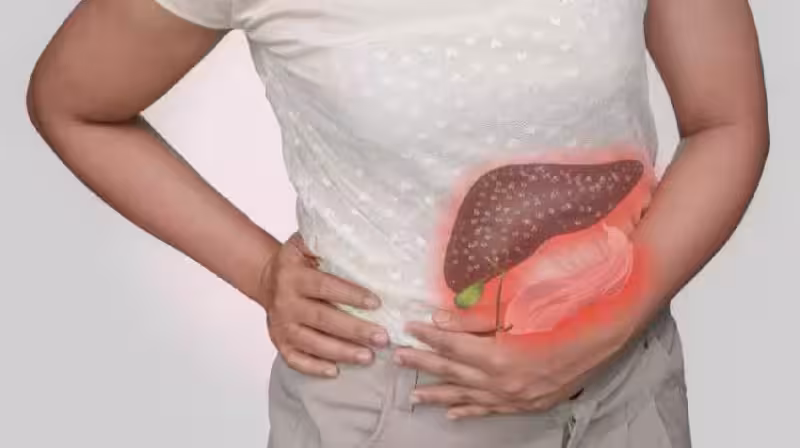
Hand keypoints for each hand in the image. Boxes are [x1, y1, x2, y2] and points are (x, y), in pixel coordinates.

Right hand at [260, 232, 389, 376]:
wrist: (267, 278)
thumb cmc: (298, 262)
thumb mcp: (306, 244)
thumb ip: (327, 241)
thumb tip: (363, 236)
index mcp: (294, 275)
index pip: (325, 286)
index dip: (350, 295)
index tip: (376, 303)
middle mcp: (285, 301)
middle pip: (323, 319)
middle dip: (354, 330)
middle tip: (382, 338)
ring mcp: (281, 324)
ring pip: (312, 343)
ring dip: (341, 352)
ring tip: (368, 357)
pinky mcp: (279, 342)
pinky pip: (295, 359)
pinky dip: (314, 368)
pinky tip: (336, 371)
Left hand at [393, 310, 632, 418]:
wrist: (605, 339)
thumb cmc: (562, 317)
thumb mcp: (516, 312)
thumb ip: (475, 320)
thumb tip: (440, 318)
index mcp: (499, 356)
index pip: (453, 346)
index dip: (429, 336)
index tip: (409, 327)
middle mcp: (503, 382)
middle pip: (454, 372)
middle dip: (424, 365)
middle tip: (398, 358)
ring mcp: (515, 397)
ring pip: (467, 396)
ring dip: (439, 394)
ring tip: (413, 394)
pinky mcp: (527, 404)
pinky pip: (490, 410)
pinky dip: (469, 411)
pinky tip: (451, 414)